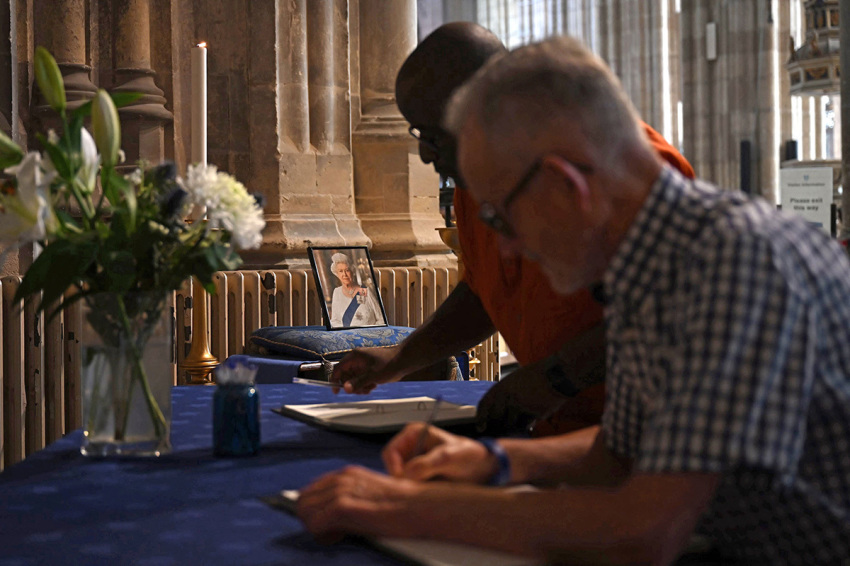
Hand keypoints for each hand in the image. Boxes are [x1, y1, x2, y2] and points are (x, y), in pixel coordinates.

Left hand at [296, 465, 419, 541]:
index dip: (314, 509)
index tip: (325, 521)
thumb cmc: (402, 505)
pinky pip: (316, 523)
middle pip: (304, 500)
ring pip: (306, 511)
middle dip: (311, 519)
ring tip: (336, 534)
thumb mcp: (371, 494)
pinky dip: (322, 534)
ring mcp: (341, 491)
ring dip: (316, 527)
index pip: (311, 490)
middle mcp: (341, 479)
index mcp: (347, 474)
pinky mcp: (343, 507)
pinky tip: (338, 536)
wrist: (419, 507)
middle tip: (329, 531)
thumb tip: (330, 512)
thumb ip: (350, 497)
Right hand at [331, 345, 403, 393]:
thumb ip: (358, 382)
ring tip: (369, 389)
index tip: (336, 391)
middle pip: (346, 375)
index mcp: (355, 356)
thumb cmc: (389, 364)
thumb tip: (345, 389)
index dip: (335, 380)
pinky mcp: (369, 369)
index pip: (339, 368)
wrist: (403, 360)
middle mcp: (357, 359)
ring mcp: (363, 364)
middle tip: (360, 391)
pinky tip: (373, 386)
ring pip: (354, 378)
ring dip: (359, 386)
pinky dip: (365, 384)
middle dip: (352, 385)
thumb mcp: (372, 375)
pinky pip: (361, 379)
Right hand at [382, 423, 495, 483]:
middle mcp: (411, 446)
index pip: (390, 452)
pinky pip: (408, 486)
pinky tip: (429, 493)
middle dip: (402, 480)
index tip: (405, 483)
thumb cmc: (469, 456)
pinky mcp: (419, 474)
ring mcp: (414, 461)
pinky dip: (415, 492)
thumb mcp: (450, 458)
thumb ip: (428, 464)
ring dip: (409, 487)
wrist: (484, 468)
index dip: (394, 469)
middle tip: (417, 491)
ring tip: (428, 490)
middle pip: (392, 468)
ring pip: (399, 479)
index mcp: (413, 433)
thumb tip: (406, 475)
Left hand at [476, 366, 565, 435]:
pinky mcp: (535, 414)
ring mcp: (522, 406)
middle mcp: (509, 397)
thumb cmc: (536, 376)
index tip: (481, 427)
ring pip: (512, 424)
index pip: (484, 404)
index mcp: (502, 387)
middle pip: (497, 419)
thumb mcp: (515, 380)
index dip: (481, 418)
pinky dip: (527, 424)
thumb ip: (505, 394)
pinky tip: (533, 414)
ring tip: (523, 415)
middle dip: (498, 424)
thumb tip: (496, 412)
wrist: (558, 374)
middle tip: (501, 427)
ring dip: (514, 424)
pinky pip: (526, 425)